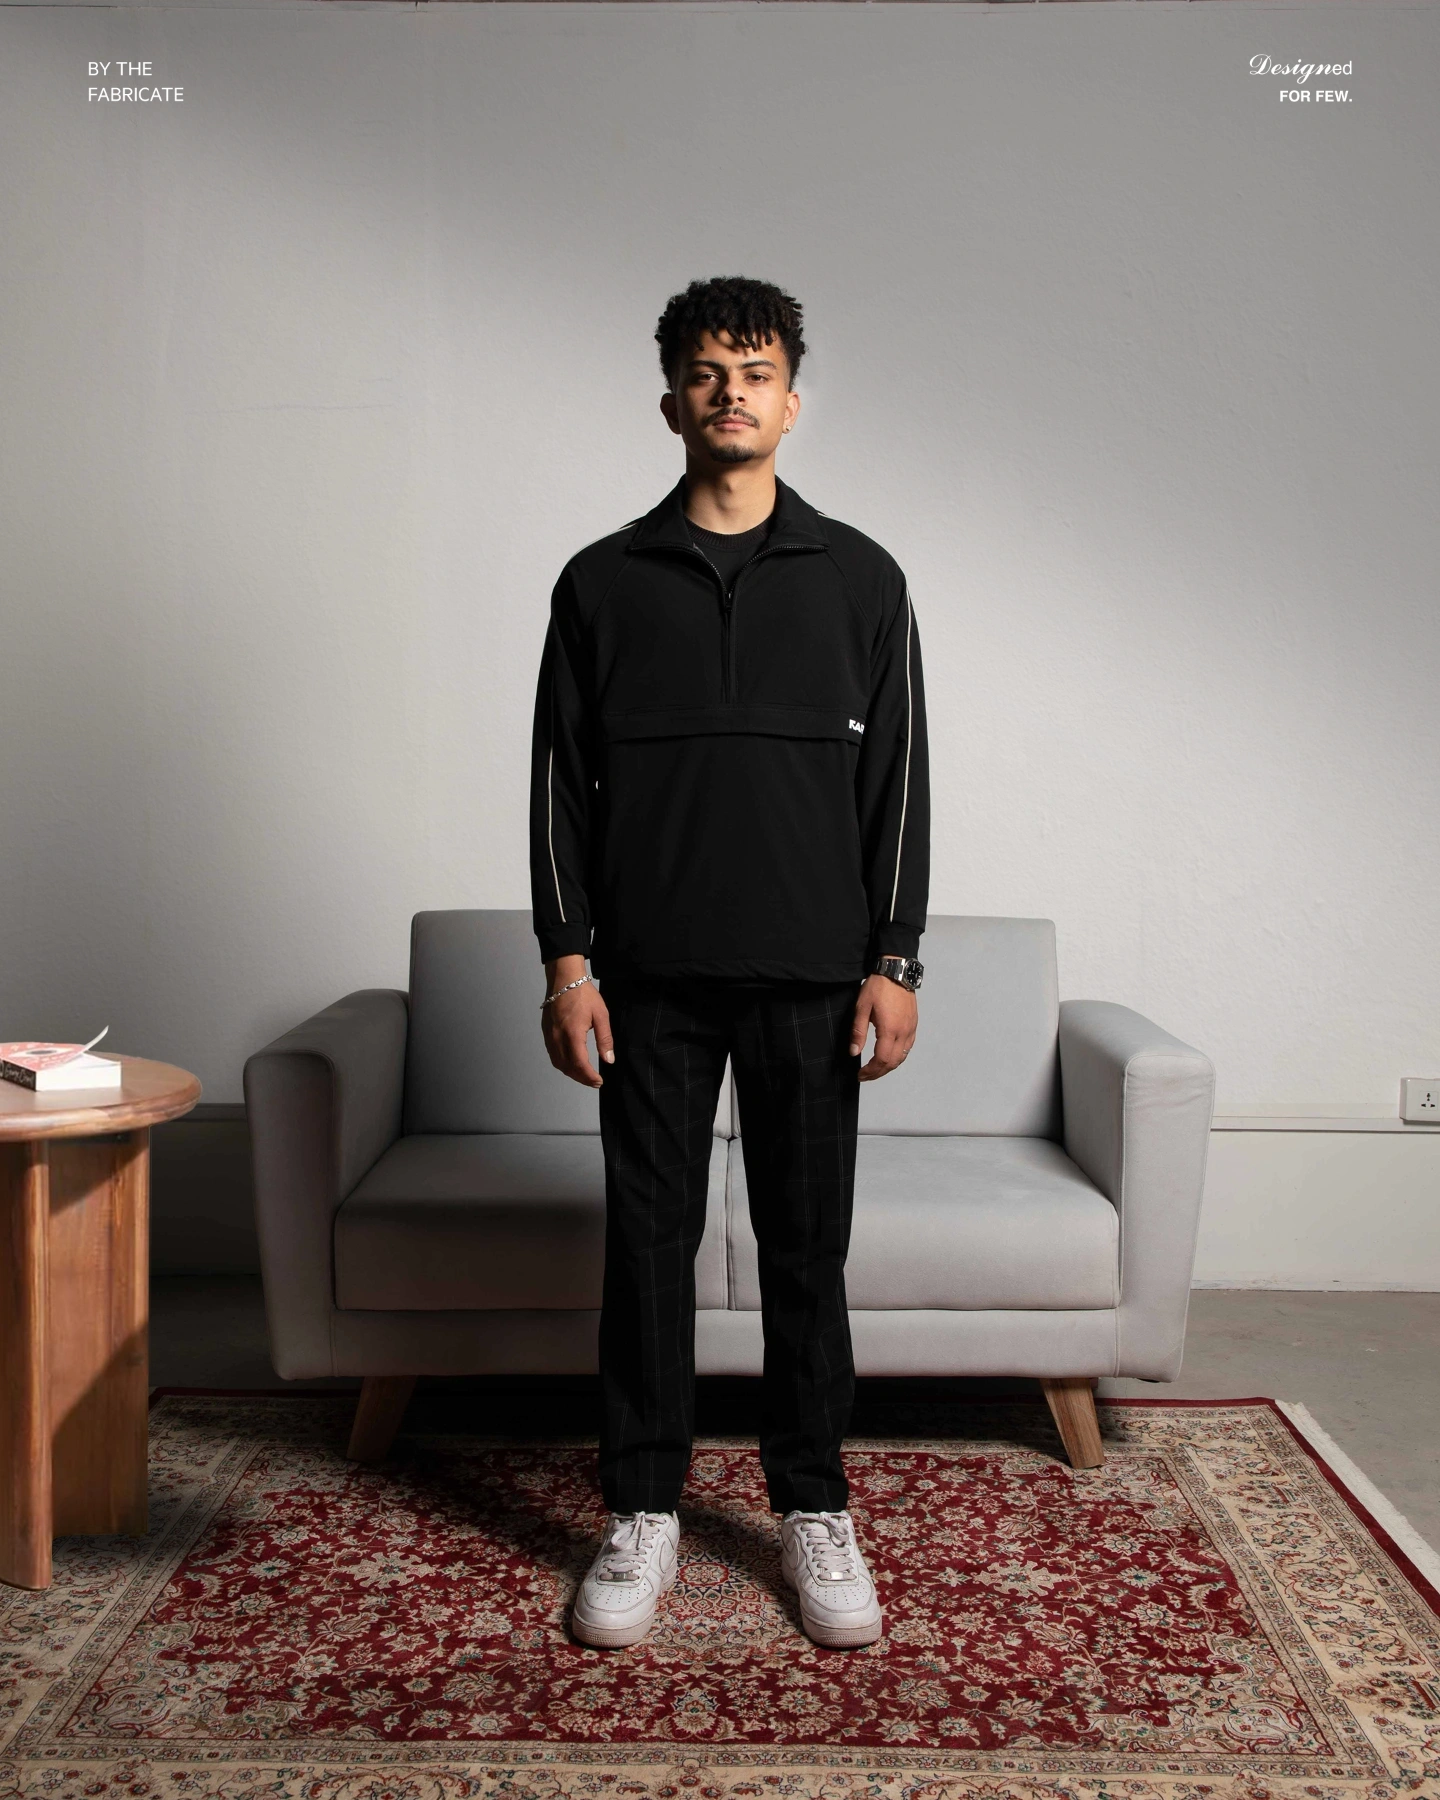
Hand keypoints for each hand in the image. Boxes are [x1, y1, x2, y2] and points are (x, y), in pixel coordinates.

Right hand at [541, 960, 614, 1087]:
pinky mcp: (546, 1033)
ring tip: (585, 1076)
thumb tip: (609, 1059)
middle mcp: (558, 1037)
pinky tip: (572, 1063)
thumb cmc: (584, 994)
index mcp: (572, 1033)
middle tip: (594, 1082)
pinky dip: (562, 1064)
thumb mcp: (601, 1015)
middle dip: (581, 1078)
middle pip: (567, 1067)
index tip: (599, 1081)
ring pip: (558, 1063)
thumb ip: (605, 1039)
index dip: (589, 1077)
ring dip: (571, 1073)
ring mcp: (549, 1036)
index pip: (579, 1063)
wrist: (564, 979)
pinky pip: (553, 1055)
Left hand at [850, 973, 916, 1080]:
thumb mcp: (862, 1008)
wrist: (896, 971)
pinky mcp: (913, 1024)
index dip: (871, 1071)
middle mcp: (903, 1032)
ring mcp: (911, 1028)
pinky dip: (898, 1056)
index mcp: (890, 1030)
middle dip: (879, 1072)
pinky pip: (908, 1047)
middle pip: (893, 1062)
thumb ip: (858, 1032)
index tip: (861, 1074)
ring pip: (902, 1056)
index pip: (882, 1060)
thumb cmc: (878, 987)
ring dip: (889, 1066)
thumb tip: (854, 1052)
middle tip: (866, 1076)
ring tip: (876, 1069)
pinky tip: (889, 1056)